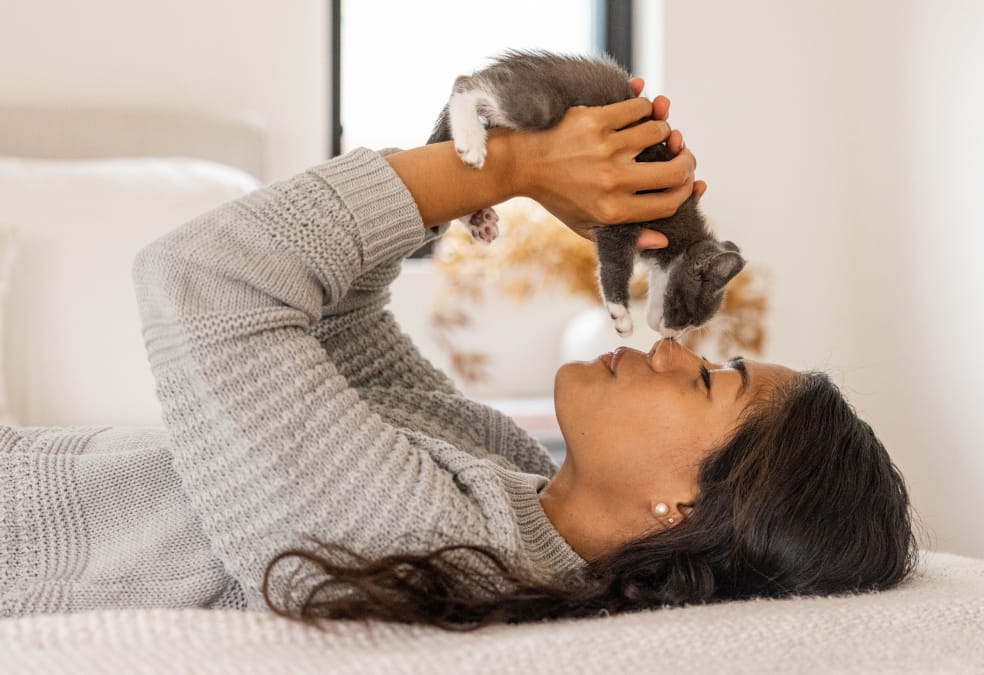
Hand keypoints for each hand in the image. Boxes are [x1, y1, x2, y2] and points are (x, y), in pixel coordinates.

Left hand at [509, 93, 701, 243]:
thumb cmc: (556, 196)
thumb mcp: (586, 226)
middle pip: (674, 170)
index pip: (670, 202)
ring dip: (664, 129)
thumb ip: (625, 236)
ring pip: (659, 132)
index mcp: (613, 211)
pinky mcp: (596, 120)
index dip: (687, 190)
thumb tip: (663, 240)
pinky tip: (642, 112)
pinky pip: (638, 107)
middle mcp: (613, 181)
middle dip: (686, 159)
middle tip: (681, 152)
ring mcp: (605, 148)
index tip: (687, 180)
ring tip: (657, 131)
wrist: (519, 163)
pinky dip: (646, 107)